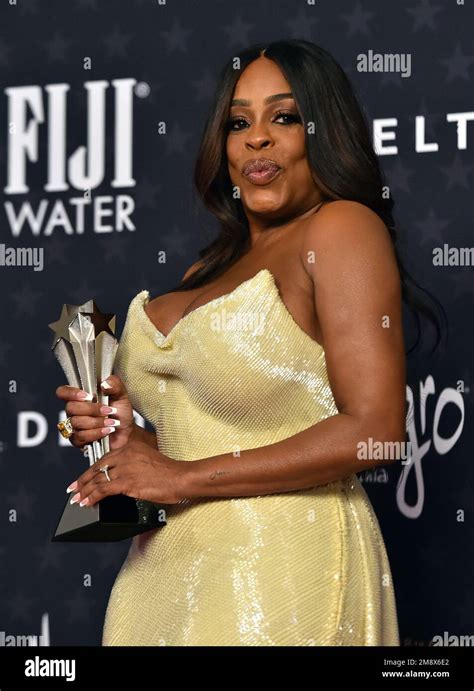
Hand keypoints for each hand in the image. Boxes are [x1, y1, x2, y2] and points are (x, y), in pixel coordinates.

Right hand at [56, 375, 133, 450]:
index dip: (71, 393)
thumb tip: (105, 383)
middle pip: (70, 407)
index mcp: (81, 397)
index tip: (88, 396)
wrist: (126, 433)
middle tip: (108, 410)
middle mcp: (75, 411)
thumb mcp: (121, 396)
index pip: (63, 392)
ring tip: (111, 422)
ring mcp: (74, 426)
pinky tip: (107, 431)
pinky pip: (80, 436)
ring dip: (97, 422)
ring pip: (76, 422)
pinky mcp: (77, 440)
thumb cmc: (120, 413)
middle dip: (92, 409)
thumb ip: (115, 385)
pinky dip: (96, 433)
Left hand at [66, 439, 188, 506]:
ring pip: (98, 480)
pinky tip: (88, 503)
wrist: (181, 477)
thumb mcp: (147, 460)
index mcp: (130, 447)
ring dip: (85, 492)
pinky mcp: (128, 482)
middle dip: (82, 481)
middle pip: (97, 468)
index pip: (103, 459)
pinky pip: (104, 490)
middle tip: (73, 490)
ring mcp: (126, 468)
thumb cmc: (168, 472)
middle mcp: (125, 454)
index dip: (89, 471)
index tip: (81, 479)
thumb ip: (131, 464)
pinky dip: (93, 497)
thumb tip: (116, 478)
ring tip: (78, 499)